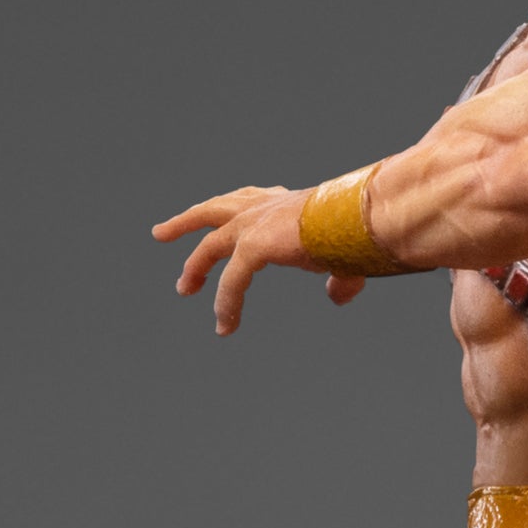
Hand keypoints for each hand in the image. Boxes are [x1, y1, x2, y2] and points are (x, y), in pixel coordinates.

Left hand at [152, 187, 372, 333]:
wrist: (365, 217)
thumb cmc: (365, 230)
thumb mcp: (349, 256)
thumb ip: (340, 277)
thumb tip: (337, 297)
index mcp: (287, 202)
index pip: (253, 201)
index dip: (240, 212)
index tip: (234, 223)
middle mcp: (265, 207)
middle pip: (215, 210)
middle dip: (188, 221)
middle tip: (162, 233)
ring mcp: (255, 225)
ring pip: (210, 245)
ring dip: (194, 267)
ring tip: (183, 289)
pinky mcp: (253, 246)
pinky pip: (231, 283)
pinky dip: (227, 305)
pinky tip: (225, 326)